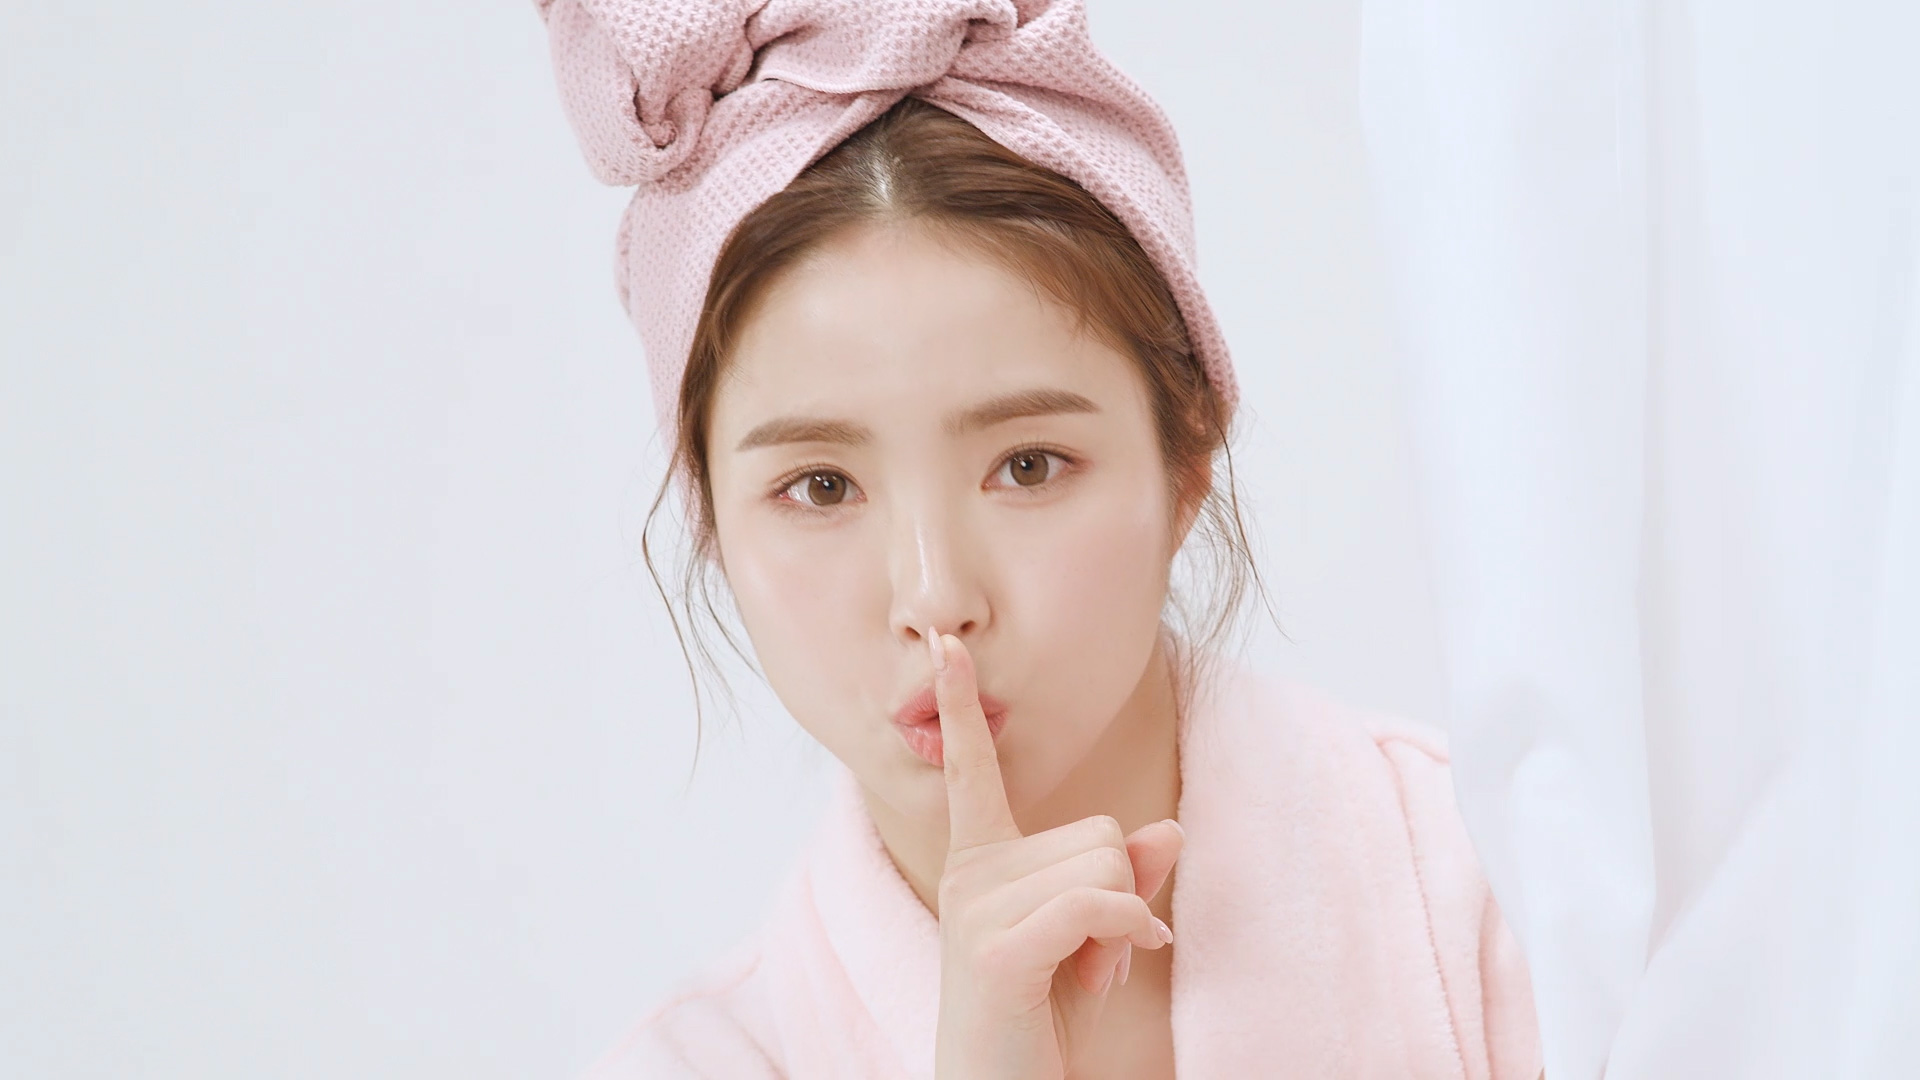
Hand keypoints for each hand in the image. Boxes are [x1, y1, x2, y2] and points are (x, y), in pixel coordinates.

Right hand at [927, 631, 1183, 1079]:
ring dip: (1122, 927)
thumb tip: (1168, 832)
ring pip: (1107, 864)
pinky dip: (1124, 936)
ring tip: (1084, 978)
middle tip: (1091, 963)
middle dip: (1121, 897)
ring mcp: (977, 908)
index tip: (945, 644)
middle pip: (1100, 831)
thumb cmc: (1041, 1029)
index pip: (972, 772)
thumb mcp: (1092, 946)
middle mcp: (969, 875)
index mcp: (980, 865)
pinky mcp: (996, 947)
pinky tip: (1109, 977)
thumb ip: (1122, 885)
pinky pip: (1096, 902)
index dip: (959, 707)